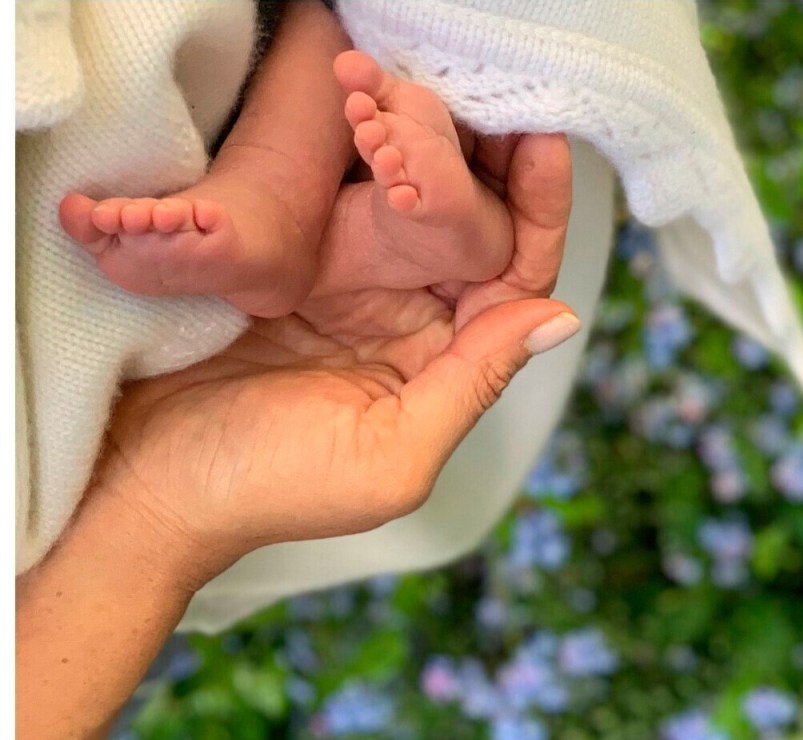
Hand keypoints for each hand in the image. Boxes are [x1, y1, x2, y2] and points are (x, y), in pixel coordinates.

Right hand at [89, 134, 575, 590]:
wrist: (140, 480)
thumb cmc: (268, 490)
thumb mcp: (391, 456)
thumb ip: (474, 382)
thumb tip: (560, 315)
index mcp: (444, 358)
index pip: (516, 272)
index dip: (539, 208)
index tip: (542, 143)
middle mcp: (407, 309)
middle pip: (468, 218)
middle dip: (479, 154)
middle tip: (476, 93)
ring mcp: (345, 275)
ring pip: (406, 189)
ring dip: (416, 136)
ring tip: (416, 85)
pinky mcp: (285, 251)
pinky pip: (334, 186)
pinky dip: (353, 145)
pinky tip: (360, 102)